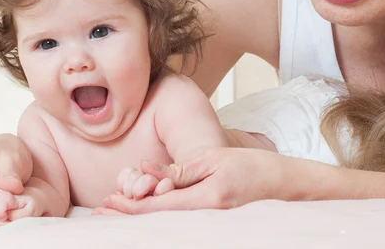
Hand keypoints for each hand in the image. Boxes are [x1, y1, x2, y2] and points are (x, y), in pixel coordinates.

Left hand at [93, 148, 292, 215]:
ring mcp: (212, 224)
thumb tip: (147, 171)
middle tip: (102, 212)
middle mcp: (207, 218)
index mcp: (207, 199)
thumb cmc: (251, 166)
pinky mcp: (215, 224)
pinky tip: (147, 212)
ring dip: (141, 217)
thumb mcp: (215, 159)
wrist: (283, 184)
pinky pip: (182, 221)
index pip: (159, 207)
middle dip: (129, 216)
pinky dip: (160, 216)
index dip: (132, 206)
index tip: (109, 202)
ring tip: (117, 212)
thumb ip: (180, 169)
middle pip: (159, 220)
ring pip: (168, 224)